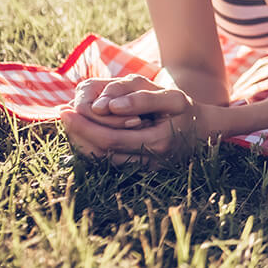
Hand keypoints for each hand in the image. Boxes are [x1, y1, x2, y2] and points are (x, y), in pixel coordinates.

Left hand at [60, 76, 203, 165]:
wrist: (206, 131)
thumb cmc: (188, 110)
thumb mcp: (172, 97)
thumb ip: (142, 99)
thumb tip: (109, 104)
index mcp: (157, 143)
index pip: (110, 139)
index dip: (84, 126)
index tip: (65, 109)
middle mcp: (150, 162)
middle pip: (101, 153)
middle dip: (78, 133)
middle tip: (61, 114)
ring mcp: (146, 169)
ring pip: (103, 161)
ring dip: (82, 142)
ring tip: (69, 123)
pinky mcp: (142, 170)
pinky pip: (110, 162)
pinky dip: (92, 148)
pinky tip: (83, 134)